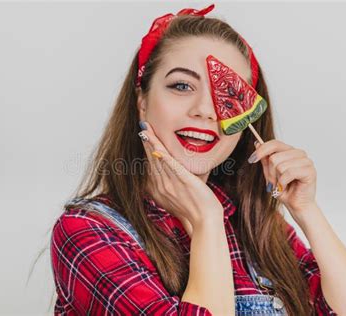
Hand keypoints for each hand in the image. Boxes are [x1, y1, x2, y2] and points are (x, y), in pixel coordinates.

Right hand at [138, 121, 223, 235]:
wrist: (203, 221)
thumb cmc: (194, 208)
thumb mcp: (177, 193)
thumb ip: (173, 179)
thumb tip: (174, 165)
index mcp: (158, 187)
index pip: (149, 162)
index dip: (145, 145)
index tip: (142, 130)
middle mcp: (161, 185)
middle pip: (150, 157)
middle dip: (146, 138)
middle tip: (141, 121)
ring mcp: (171, 184)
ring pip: (158, 159)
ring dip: (151, 142)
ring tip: (145, 128)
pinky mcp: (184, 182)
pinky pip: (172, 167)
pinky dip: (164, 156)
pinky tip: (158, 147)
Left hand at [249, 139, 317, 216]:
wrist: (296, 205)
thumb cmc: (285, 189)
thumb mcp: (269, 173)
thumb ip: (265, 159)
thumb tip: (257, 143)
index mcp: (290, 151)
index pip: (274, 143)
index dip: (261, 150)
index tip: (251, 159)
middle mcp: (299, 153)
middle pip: (274, 157)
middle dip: (270, 172)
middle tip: (274, 182)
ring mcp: (306, 161)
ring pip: (280, 166)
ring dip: (277, 179)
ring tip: (281, 185)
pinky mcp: (310, 170)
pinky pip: (288, 173)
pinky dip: (283, 182)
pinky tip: (286, 186)